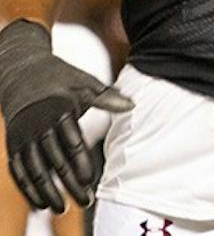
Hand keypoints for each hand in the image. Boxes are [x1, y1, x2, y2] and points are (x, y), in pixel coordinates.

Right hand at [0, 19, 132, 211]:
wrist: (22, 73)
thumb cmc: (62, 79)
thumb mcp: (85, 84)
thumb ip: (107, 98)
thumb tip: (132, 105)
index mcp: (58, 110)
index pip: (71, 143)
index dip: (79, 163)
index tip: (90, 180)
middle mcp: (37, 126)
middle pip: (54, 161)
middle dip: (68, 184)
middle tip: (85, 201)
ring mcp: (22, 137)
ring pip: (33, 171)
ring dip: (46, 192)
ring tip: (62, 209)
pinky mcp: (13, 145)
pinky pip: (18, 172)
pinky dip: (27, 189)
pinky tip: (39, 204)